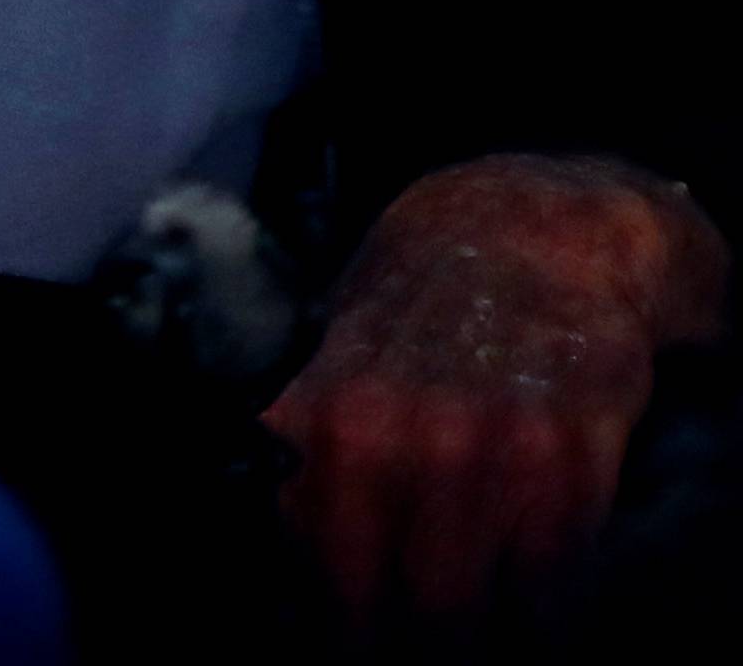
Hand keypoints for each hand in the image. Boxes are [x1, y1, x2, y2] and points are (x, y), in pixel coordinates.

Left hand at [260, 155, 728, 631]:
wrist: (529, 230)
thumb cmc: (418, 305)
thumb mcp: (333, 360)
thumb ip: (304, 452)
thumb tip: (281, 555)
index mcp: (333, 416)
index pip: (323, 569)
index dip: (338, 612)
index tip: (351, 620)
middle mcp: (407, 433)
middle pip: (406, 607)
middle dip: (409, 627)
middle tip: (413, 624)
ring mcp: (495, 443)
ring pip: (480, 607)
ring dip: (480, 617)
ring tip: (473, 599)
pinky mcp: (575, 450)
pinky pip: (557, 577)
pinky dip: (544, 592)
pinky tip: (528, 562)